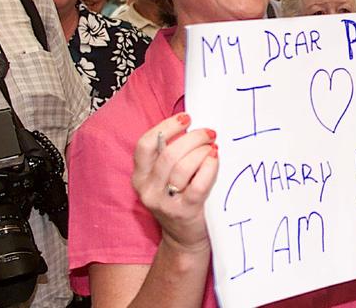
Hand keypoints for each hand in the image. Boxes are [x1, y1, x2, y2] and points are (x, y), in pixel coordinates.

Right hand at [132, 113, 218, 250]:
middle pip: (168, 154)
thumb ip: (171, 152)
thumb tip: (192, 124)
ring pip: (183, 167)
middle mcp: (147, 189)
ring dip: (202, 151)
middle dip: (193, 138)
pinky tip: (215, 160)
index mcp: (140, 175)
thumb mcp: (167, 176)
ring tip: (213, 148)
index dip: (166, 127)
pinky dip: (209, 167)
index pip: (145, 144)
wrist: (185, 238)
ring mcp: (164, 202)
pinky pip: (198, 184)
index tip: (186, 118)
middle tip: (209, 133)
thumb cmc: (180, 198)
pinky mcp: (184, 212)